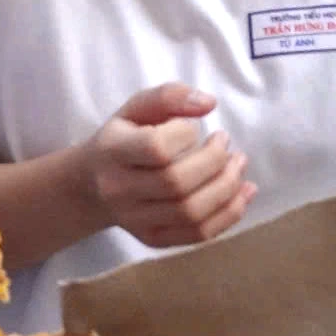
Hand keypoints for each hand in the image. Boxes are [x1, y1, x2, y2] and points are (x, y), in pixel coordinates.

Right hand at [83, 83, 253, 247]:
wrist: (92, 186)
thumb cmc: (122, 139)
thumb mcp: (135, 109)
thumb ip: (168, 96)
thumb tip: (209, 103)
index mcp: (112, 152)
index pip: (156, 148)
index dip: (185, 134)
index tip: (194, 127)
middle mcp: (119, 190)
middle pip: (177, 183)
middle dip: (215, 161)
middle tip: (226, 143)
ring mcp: (136, 220)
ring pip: (191, 212)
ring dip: (227, 187)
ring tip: (238, 164)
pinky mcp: (153, 239)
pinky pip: (198, 234)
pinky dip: (229, 214)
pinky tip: (243, 192)